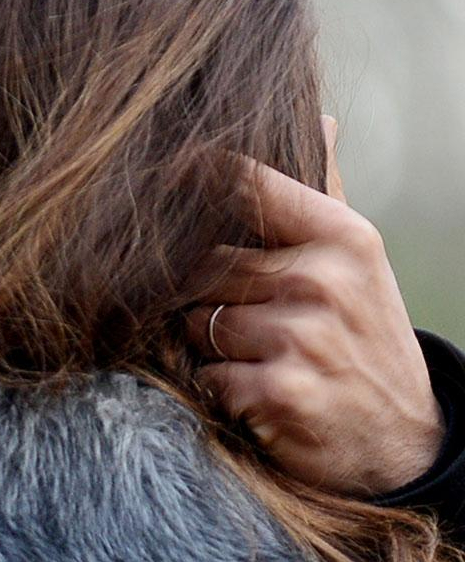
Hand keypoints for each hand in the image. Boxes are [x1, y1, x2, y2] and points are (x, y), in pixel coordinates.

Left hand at [187, 117, 443, 495]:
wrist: (401, 443)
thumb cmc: (361, 337)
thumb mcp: (355, 263)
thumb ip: (322, 194)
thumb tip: (319, 119)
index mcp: (341, 237)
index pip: (243, 184)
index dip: (189, 177)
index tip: (159, 176)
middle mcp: (323, 280)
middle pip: (203, 264)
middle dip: (201, 293)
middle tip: (236, 316)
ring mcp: (302, 337)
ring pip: (196, 321)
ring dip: (208, 344)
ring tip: (255, 357)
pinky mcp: (279, 391)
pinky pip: (206, 374)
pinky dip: (219, 388)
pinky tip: (257, 394)